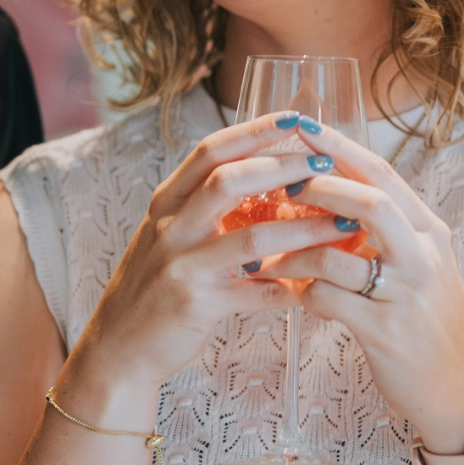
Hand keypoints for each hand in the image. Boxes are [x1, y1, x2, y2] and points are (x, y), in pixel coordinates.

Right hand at [62, 113, 367, 422]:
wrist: (119, 346)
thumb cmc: (156, 285)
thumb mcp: (173, 235)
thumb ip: (209, 206)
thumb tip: (269, 173)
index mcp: (168, 202)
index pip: (211, 151)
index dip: (254, 130)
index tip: (295, 118)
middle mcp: (171, 227)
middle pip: (229, 181)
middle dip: (284, 166)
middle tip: (326, 162)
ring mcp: (181, 265)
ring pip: (252, 238)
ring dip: (304, 230)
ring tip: (343, 223)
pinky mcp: (195, 304)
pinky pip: (256, 292)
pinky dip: (291, 286)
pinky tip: (320, 284)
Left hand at [253, 126, 463, 453]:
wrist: (458, 391)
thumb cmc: (428, 325)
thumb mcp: (419, 267)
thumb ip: (385, 233)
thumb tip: (332, 196)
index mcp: (430, 231)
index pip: (382, 174)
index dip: (338, 147)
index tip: (300, 126)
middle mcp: (424, 255)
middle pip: (370, 201)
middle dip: (318, 185)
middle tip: (279, 182)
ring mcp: (406, 293)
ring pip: (339, 253)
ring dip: (295, 249)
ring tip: (267, 251)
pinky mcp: (384, 330)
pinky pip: (328, 299)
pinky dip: (301, 292)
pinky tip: (290, 295)